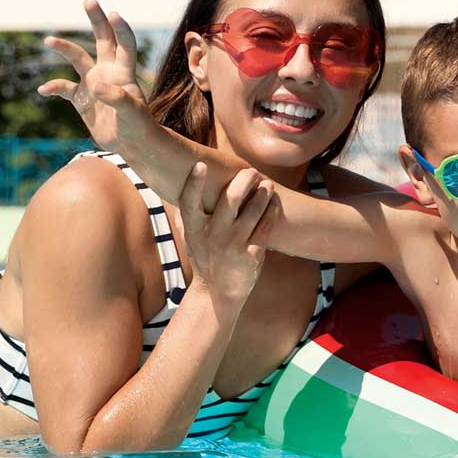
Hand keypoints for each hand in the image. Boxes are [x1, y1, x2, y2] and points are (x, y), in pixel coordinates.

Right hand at [38, 0, 149, 149]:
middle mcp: (108, 72)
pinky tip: (44, 90)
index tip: (113, 14)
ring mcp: (94, 83)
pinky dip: (53, 87)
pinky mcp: (83, 99)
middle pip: (102, 40)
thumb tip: (96, 86)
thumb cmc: (138, 127)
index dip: (120, 29)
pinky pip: (64, 88)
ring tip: (48, 41)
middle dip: (96, 20)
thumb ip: (117, 98)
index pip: (124, 44)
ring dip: (64, 49)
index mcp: (124, 72)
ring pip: (77, 59)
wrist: (131, 144)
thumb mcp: (131, 113)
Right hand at [179, 162, 277, 310]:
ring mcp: (233, 245)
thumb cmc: (205, 256)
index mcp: (194, 230)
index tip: (200, 164)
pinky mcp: (252, 255)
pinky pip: (266, 226)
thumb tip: (183, 183)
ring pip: (252, 211)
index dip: (194, 183)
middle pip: (229, 200)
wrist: (217, 293)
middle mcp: (213, 236)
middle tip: (252, 171)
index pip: (190, 203)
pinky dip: (272, 210)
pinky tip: (274, 201)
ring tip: (267, 184)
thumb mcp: (191, 237)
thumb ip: (188, 214)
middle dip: (244, 180)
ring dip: (262, 193)